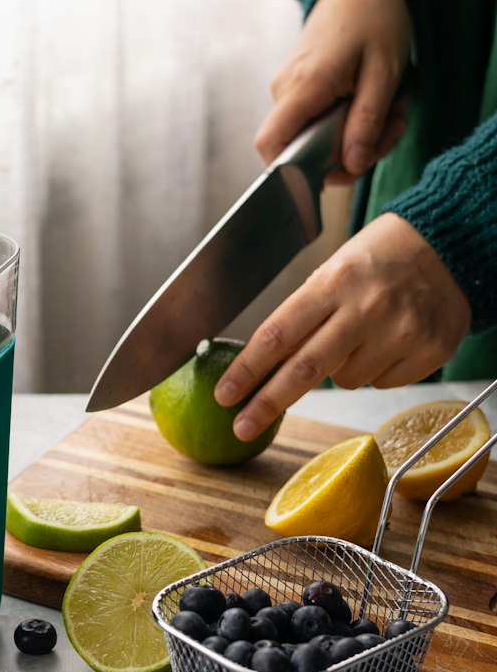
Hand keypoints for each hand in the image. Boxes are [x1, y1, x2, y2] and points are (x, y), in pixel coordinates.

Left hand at [214, 214, 471, 440]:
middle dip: (267, 403)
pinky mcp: (431, 351)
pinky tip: (388, 340)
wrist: (448, 246)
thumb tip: (264, 369)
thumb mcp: (331, 273)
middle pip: (304, 369)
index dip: (247, 370)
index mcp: (333, 282)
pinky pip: (381, 383)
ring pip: (345, 381)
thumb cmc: (376, 260)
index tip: (224, 394)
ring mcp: (402, 331)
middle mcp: (367, 308)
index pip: (278, 334)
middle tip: (241, 425)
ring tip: (358, 334)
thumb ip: (301, 319)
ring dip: (338, 369)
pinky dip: (375, 371)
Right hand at [255, 0, 412, 181]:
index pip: (271, 145)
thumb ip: (366, 122)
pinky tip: (375, 102)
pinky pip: (317, 122)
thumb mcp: (385, 73)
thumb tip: (351, 165)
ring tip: (392, 110)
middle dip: (349, 153)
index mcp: (302, 87)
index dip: (289, 172)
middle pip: (301, 150)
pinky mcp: (299, 90)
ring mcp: (289, 91)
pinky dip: (349, 122)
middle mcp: (285, 92)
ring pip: (314, 138)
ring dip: (356, 135)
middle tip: (392, 129)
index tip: (330, 173)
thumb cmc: (375, 19)